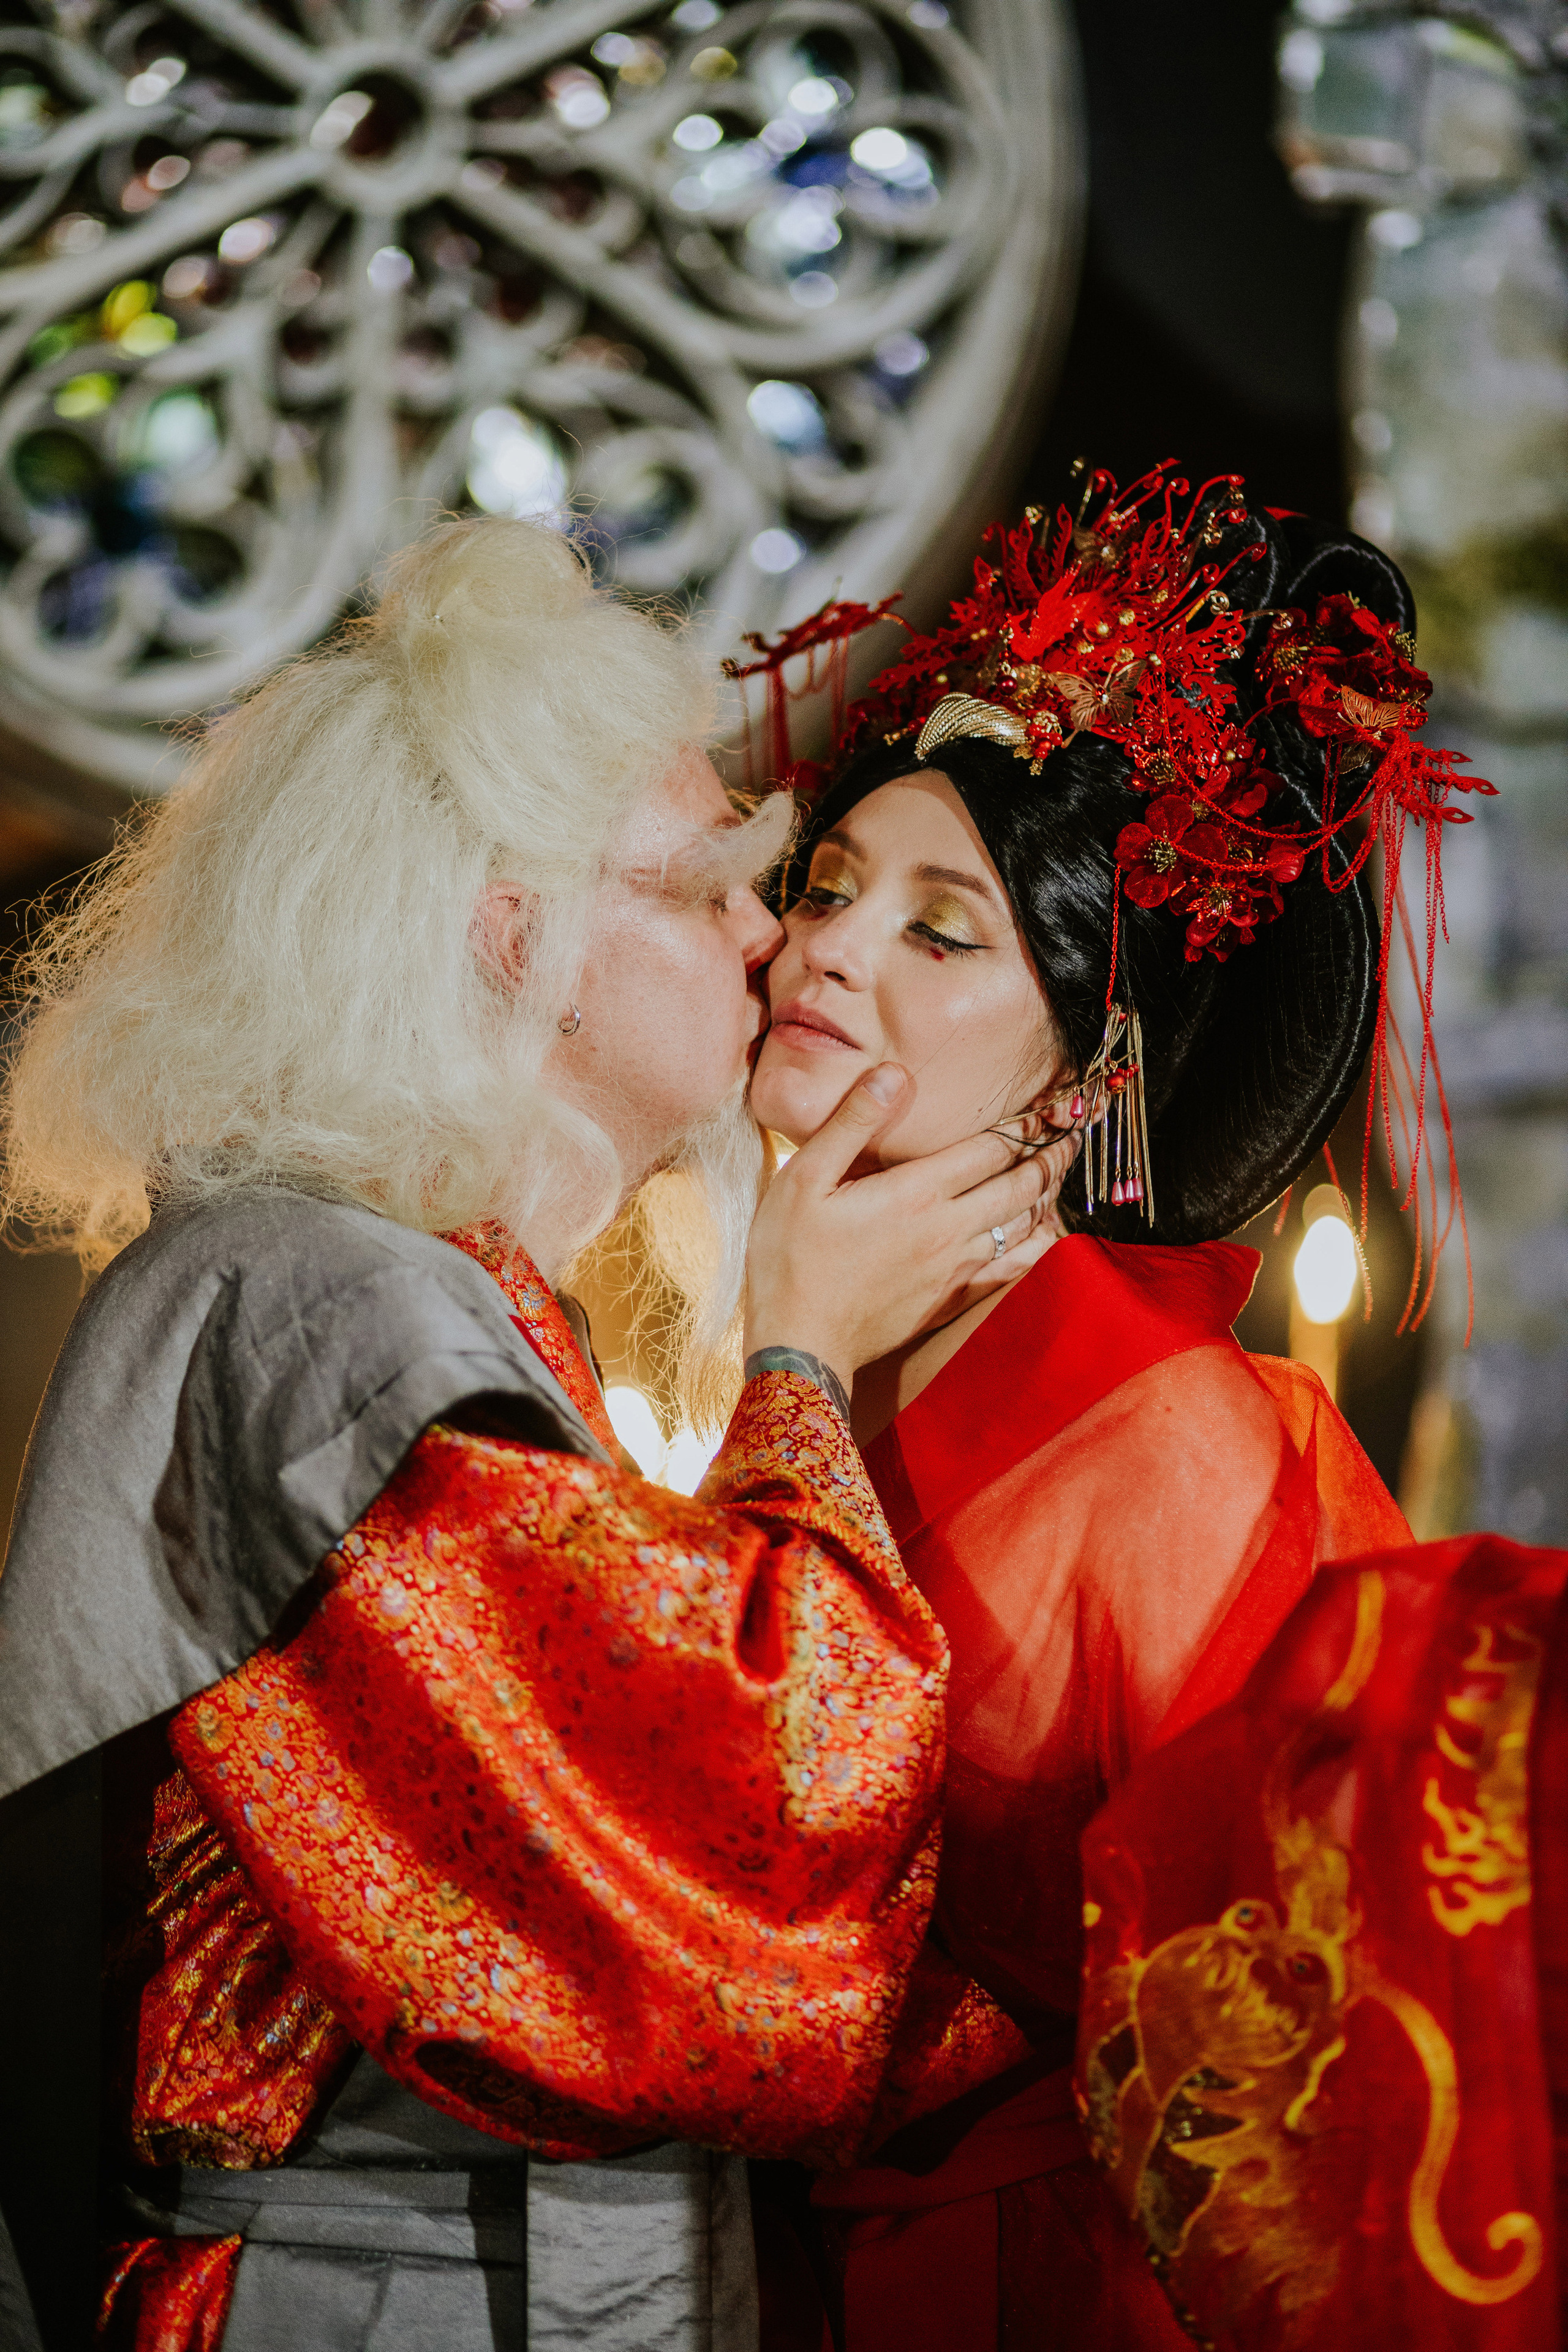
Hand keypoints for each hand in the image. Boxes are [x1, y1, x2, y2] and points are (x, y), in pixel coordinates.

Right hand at [744, 1065, 1080, 1389]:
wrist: (800, 1341)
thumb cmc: (791, 1256)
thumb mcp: (804, 1178)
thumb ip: (853, 1122)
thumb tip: (895, 1074)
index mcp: (917, 1192)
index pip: (991, 1148)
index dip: (1026, 1123)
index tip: (1050, 1106)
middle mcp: (949, 1227)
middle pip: (1020, 1184)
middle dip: (1051, 1154)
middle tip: (1072, 1132)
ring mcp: (956, 1267)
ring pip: (1023, 1225)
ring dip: (1048, 1194)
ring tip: (1062, 1171)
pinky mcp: (953, 1298)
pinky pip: (1013, 1269)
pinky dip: (1038, 1247)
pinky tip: (1047, 1235)